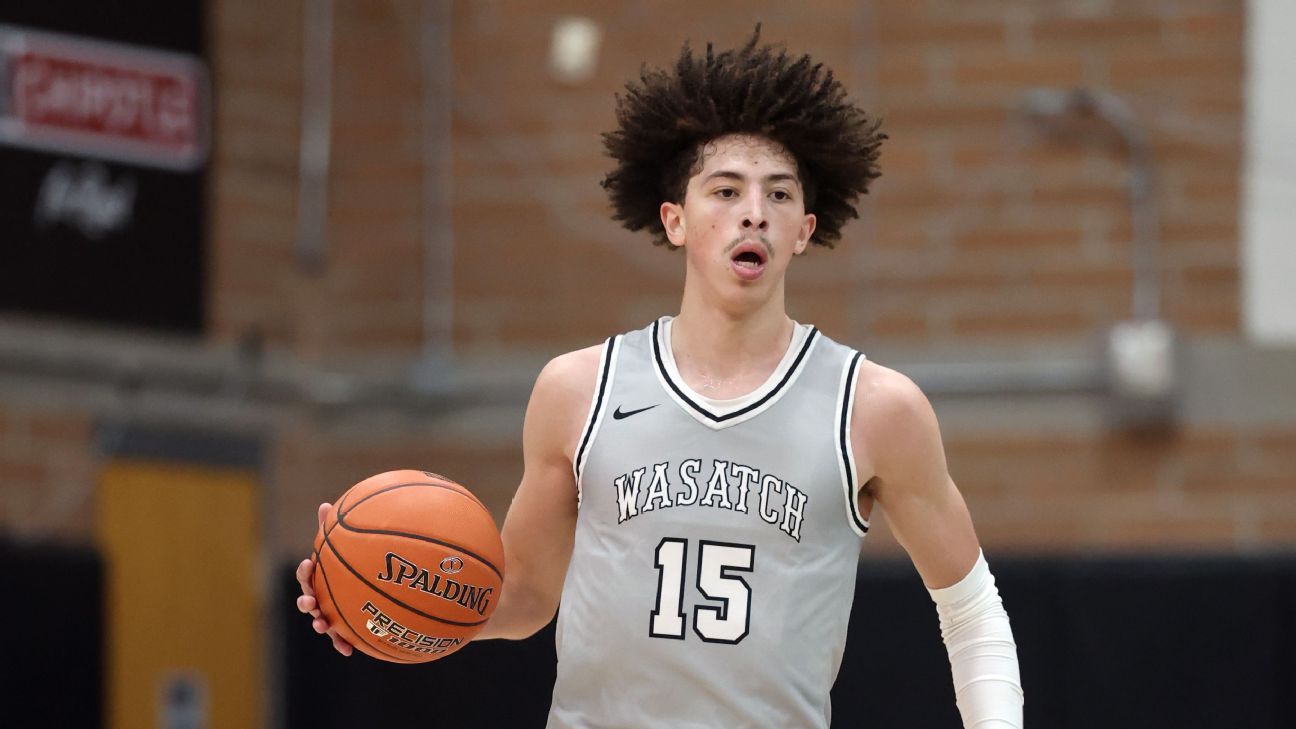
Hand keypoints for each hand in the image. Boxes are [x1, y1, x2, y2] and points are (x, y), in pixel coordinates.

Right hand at [295, 502, 353, 656]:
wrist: (364, 590)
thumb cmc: (348, 564)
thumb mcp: (341, 547)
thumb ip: (331, 529)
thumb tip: (326, 504)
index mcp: (318, 578)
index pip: (306, 574)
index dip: (305, 570)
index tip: (308, 563)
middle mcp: (319, 597)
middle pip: (306, 600)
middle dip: (305, 601)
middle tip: (310, 600)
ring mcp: (328, 613)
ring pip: (319, 621)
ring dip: (319, 624)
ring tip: (322, 625)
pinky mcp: (341, 628)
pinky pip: (340, 638)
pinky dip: (342, 644)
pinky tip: (349, 651)